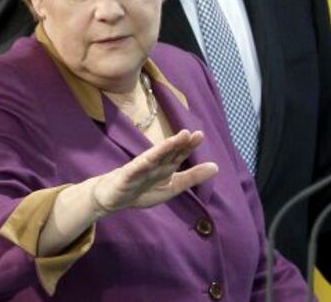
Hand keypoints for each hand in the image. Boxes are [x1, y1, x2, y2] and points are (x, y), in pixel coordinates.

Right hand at [91, 129, 217, 215]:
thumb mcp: (172, 186)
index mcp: (166, 165)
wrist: (113, 197)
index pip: (179, 154)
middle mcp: (154, 163)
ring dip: (162, 149)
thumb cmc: (143, 189)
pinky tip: (147, 161)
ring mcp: (139, 169)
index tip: (199, 135)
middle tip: (190, 133)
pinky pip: (134, 171)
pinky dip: (140, 166)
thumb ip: (192, 177)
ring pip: (152, 157)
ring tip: (173, 141)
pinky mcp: (126, 177)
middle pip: (167, 152)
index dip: (188, 145)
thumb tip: (216, 166)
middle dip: (178, 143)